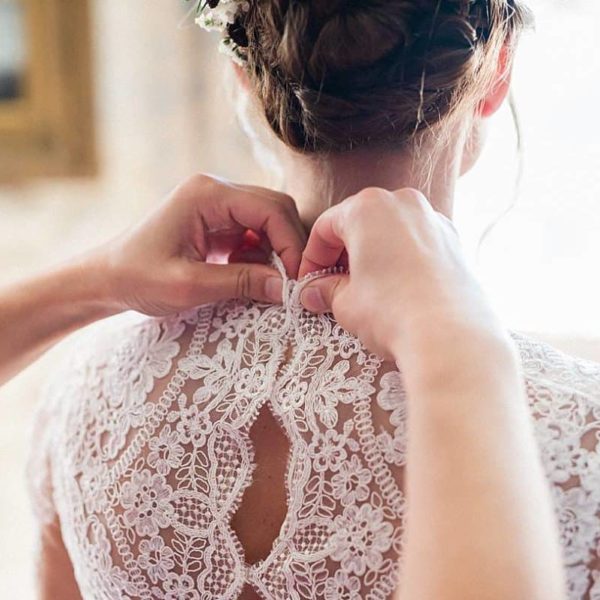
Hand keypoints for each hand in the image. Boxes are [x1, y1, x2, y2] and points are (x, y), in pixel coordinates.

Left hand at [90, 174, 306, 315]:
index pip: (270, 209)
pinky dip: (262, 255)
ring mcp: (217, 205)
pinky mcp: (217, 221)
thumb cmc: (137, 278)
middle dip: (288, 245)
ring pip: (269, 220)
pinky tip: (250, 275)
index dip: (291, 243)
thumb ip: (242, 283)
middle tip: (291, 283)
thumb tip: (288, 289)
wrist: (106, 278)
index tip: (297, 280)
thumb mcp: (189, 286)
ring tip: (268, 283)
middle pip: (275, 208)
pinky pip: (255, 232)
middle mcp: (215, 190)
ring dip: (276, 251)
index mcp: (206, 194)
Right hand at [298, 187, 500, 358]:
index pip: (326, 227)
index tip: (309, 281)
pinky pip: (416, 243)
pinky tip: (395, 289)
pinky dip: (400, 259)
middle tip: (331, 286)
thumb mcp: (345, 303)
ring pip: (390, 231)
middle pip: (359, 223)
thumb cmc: (392, 312)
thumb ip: (326, 290)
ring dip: (372, 255)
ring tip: (363, 290)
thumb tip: (313, 292)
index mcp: (368, 207)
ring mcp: (433, 219)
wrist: (449, 337)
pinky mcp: (454, 241)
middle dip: (342, 254)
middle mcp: (402, 203)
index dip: (312, 257)